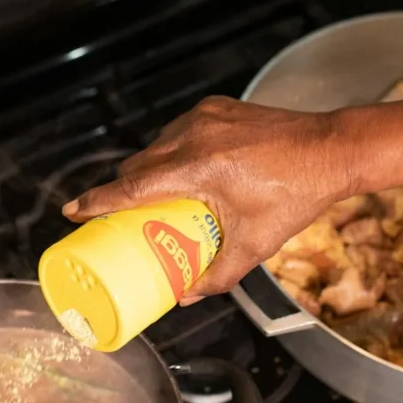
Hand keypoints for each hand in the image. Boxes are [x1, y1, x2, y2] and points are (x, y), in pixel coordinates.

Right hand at [62, 96, 355, 303]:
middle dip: (124, 189)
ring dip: (149, 168)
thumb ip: (217, 275)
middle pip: (138, 165)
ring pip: (157, 145)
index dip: (97, 201)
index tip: (71, 211)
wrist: (331, 150)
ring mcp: (205, 116)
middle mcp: (194, 135)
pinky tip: (185, 170)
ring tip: (157, 196)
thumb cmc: (295, 197)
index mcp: (198, 168)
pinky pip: (179, 130)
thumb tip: (184, 295)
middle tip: (122, 217)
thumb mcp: (254, 245)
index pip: (131, 187)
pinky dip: (173, 150)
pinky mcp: (216, 107)